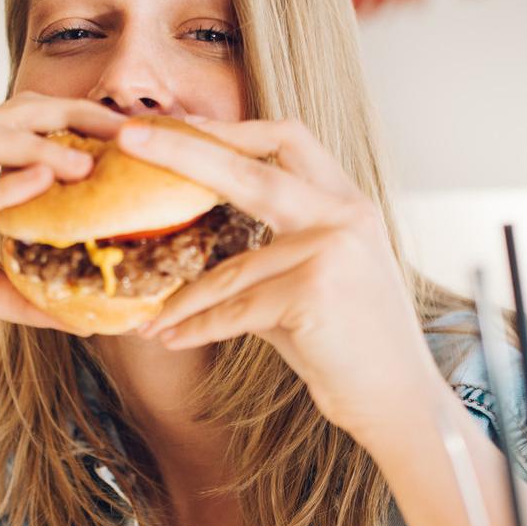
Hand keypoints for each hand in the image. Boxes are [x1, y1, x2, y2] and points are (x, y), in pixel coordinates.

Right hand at [0, 92, 124, 368]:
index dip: (77, 120)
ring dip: (40, 148)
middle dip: (72, 117)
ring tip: (88, 163)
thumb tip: (88, 319)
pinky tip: (39, 186)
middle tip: (125, 131)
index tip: (129, 133)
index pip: (25, 121)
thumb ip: (30, 292)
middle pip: (11, 114)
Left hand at [120, 117, 441, 439]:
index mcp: (346, 202)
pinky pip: (234, 310)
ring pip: (230, 268)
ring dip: (182, 299)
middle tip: (128, 137)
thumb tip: (194, 239)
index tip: (178, 124)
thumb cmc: (349, 345)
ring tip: (148, 319)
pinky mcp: (313, 293)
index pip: (286, 139)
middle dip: (183, 149)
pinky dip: (197, 328)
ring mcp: (331, 251)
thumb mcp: (315, 279)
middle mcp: (343, 216)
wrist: (399, 401)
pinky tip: (169, 339)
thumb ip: (268, 249)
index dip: (229, 128)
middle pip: (248, 168)